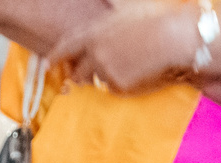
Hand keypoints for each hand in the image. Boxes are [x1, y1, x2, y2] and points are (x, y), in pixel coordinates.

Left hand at [51, 3, 205, 95]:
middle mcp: (95, 52)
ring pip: (97, 80)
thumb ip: (104, 27)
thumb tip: (95, 37)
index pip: (66, 46)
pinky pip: (114, 88)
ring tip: (125, 65)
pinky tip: (137, 72)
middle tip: (87, 74)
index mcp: (94, 32)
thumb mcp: (123, 14)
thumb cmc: (154, 21)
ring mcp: (105, 70)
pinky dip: (121, 84)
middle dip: (79, 74)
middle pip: (77, 71)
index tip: (49, 64)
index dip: (55, 56)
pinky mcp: (118, 85)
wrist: (172, 38)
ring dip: (102, 78)